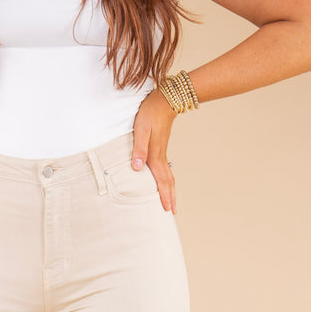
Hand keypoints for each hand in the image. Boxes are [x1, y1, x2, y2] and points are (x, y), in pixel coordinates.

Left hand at [131, 89, 177, 212]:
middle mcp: (160, 155)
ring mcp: (162, 151)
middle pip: (168, 181)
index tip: (167, 210)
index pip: (161, 181)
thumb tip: (137, 168)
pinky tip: (165, 181)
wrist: (165, 99)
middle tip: (173, 212)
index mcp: (155, 155)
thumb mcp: (141, 130)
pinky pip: (166, 169)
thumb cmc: (150, 113)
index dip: (163, 196)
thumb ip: (138, 149)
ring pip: (168, 175)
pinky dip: (167, 179)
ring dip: (170, 189)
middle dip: (170, 197)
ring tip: (171, 200)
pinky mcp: (161, 146)